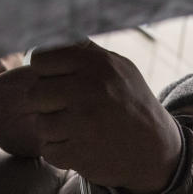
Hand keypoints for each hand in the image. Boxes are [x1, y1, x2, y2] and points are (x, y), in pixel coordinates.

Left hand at [0, 40, 181, 193]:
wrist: (157, 149)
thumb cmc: (131, 103)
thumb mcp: (119, 67)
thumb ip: (84, 51)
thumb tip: (43, 40)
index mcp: (96, 63)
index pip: (40, 59)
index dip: (45, 73)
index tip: (58, 83)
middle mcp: (88, 89)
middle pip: (35, 93)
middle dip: (48, 104)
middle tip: (70, 111)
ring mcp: (83, 123)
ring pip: (40, 123)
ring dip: (54, 130)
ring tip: (79, 130)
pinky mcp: (80, 153)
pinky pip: (48, 150)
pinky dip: (61, 152)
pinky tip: (81, 147)